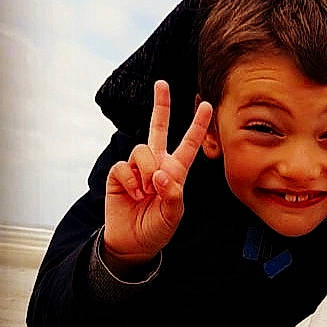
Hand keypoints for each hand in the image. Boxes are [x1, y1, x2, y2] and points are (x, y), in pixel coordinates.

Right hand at [103, 80, 212, 274]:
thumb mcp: (173, 216)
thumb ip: (172, 194)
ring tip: (145, 193)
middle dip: (161, 106)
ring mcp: (137, 168)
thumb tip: (159, 173)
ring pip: (141, 151)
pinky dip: (130, 182)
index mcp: (176, 171)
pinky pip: (124, 167)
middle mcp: (157, 165)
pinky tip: (132, 194)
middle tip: (162, 83)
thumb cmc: (157, 228)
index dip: (198, 126)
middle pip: (158, 129)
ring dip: (145, 172)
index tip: (208, 105)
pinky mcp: (118, 174)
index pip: (188, 145)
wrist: (133, 242)